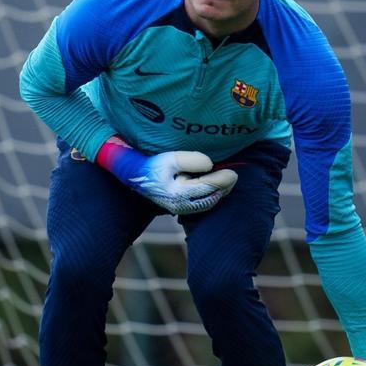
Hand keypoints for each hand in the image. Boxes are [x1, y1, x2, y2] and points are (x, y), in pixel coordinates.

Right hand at [95, 137, 237, 214]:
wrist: (131, 174)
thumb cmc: (150, 164)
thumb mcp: (169, 158)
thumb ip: (190, 160)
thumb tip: (209, 164)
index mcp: (178, 194)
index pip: (207, 188)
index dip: (222, 181)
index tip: (233, 173)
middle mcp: (180, 204)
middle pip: (210, 198)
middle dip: (223, 188)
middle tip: (234, 176)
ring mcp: (178, 207)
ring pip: (206, 203)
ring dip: (218, 193)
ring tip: (227, 181)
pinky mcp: (177, 205)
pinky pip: (199, 203)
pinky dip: (210, 195)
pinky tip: (215, 187)